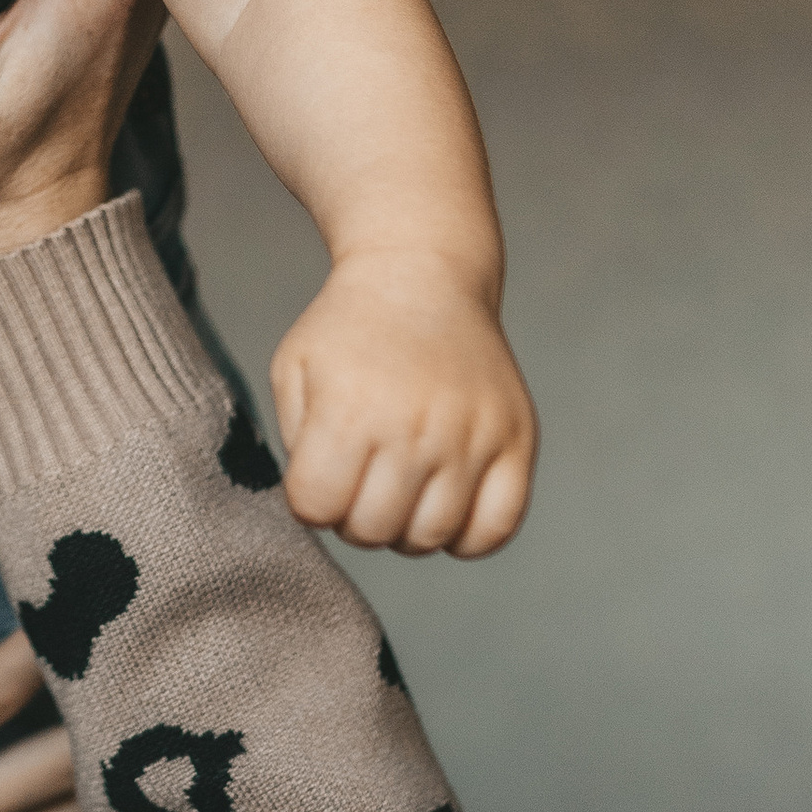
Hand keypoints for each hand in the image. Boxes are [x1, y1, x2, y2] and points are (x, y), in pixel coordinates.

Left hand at [269, 251, 537, 555]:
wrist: (422, 274)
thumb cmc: (351, 329)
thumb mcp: (294, 370)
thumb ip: (294, 446)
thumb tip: (319, 509)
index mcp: (351, 409)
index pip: (317, 509)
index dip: (310, 499)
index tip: (319, 471)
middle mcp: (416, 427)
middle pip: (372, 529)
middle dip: (353, 516)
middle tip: (360, 479)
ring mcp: (473, 435)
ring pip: (431, 537)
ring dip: (405, 527)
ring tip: (399, 486)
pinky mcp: (517, 439)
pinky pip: (495, 529)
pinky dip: (466, 536)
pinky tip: (445, 502)